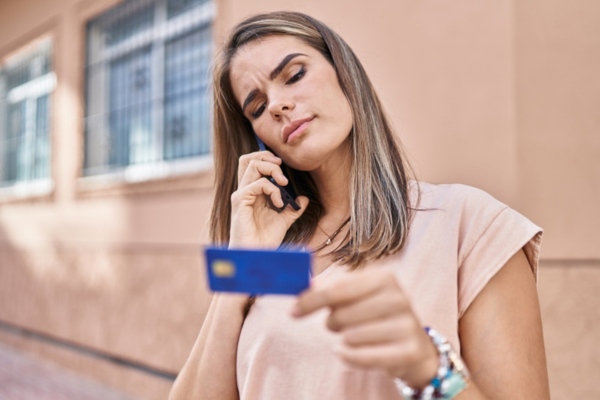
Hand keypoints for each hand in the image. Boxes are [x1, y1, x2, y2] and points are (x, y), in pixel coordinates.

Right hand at [229, 150, 308, 248]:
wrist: (257, 254)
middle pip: (249, 159)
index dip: (267, 158)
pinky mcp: (240, 201)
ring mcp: (241, 195)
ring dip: (272, 170)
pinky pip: (257, 184)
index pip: (253, 164)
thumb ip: (292, 209)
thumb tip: (304, 199)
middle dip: (267, 157)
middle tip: (282, 169)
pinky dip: (272, 189)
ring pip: (252, 165)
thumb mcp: (284, 221)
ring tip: (283, 184)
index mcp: (251, 192)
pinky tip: (278, 203)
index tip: (282, 166)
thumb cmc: (265, 240)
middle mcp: (244, 191)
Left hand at [292, 268, 438, 387]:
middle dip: (333, 323)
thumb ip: (330, 291)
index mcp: (384, 278)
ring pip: (350, 337)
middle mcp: (399, 298)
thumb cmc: (376, 316)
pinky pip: (363, 357)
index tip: (293, 311)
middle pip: (341, 315)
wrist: (415, 345)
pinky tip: (349, 352)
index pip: (337, 289)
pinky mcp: (409, 351)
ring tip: (357, 336)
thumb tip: (302, 285)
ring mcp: (407, 324)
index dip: (311, 301)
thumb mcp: (357, 297)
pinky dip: (349, 357)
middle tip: (341, 325)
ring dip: (344, 340)